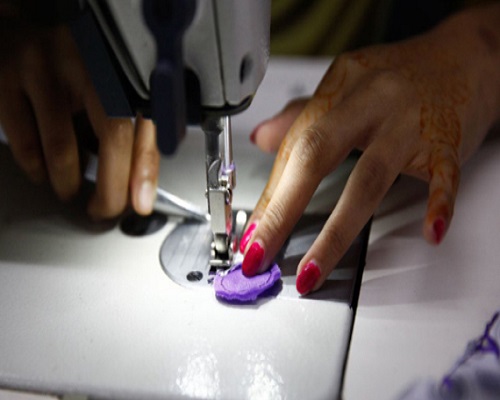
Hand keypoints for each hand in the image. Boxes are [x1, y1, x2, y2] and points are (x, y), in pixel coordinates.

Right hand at [0, 21, 158, 218]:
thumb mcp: (101, 96)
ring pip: (63, 147)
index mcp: (116, 69)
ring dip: (68, 182)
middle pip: (113, 134)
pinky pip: (26, 143)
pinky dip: (37, 169)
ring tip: (70, 190)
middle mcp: (86, 63)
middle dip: (111, 187)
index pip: (143, 124)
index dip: (145, 169)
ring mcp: (43, 69)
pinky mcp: (6, 81)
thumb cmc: (66, 74)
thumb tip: (134, 186)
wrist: (14, 37)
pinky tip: (43, 172)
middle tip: (103, 209)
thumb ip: (121, 133)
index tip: (140, 202)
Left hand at [242, 5, 499, 294]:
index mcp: (341, 85)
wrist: (468, 56)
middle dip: (282, 210)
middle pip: (318, 154)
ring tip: (311, 271)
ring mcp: (410, 121)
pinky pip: (444, 176)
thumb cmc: (403, 75)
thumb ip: (302, 115)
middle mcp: (371, 99)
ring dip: (335, 231)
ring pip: (368, 176)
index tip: (251, 235)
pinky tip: (430, 233)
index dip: (269, 194)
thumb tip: (262, 139)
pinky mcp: (449, 140)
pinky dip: (439, 205)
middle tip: (258, 254)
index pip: (295, 144)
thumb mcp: (347, 85)